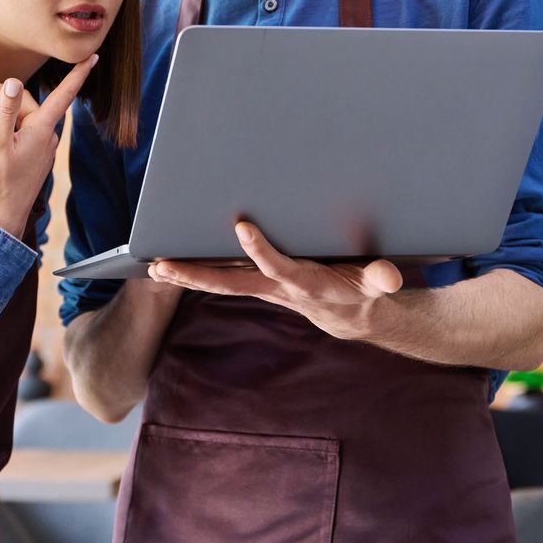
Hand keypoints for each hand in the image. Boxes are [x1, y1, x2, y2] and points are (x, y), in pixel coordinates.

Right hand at [0, 56, 94, 238]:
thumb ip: (4, 110)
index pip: (63, 94)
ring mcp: (41, 147)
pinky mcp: (34, 157)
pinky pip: (19, 134)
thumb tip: (13, 82)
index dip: (77, 74)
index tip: (93, 56)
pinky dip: (1, 133)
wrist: (3, 216)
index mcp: (40, 129)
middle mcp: (46, 136)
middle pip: (24, 103)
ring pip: (18, 119)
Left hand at [148, 221, 402, 340]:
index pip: (277, 266)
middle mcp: (274, 287)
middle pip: (229, 283)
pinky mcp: (255, 282)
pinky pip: (221, 276)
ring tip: (153, 269)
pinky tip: (169, 266)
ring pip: (218, 281)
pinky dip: (195, 272)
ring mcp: (260, 287)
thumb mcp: (373, 286)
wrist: (348, 316)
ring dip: (186, 276)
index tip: (242, 226)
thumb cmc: (360, 292)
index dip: (260, 249)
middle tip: (162, 268)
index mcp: (302, 283)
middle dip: (196, 276)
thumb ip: (379, 279)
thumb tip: (389, 276)